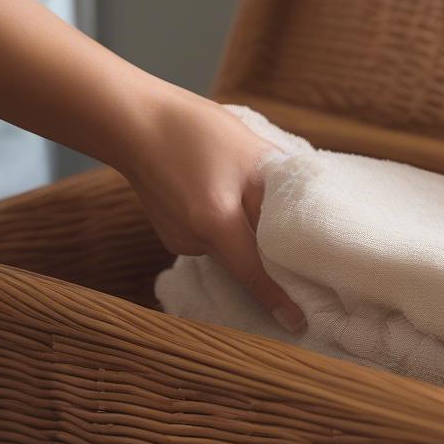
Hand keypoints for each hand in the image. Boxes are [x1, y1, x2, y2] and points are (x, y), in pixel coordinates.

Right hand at [114, 84, 304, 332]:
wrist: (131, 120)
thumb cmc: (193, 129)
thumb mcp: (250, 150)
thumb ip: (281, 183)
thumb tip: (311, 208)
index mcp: (215, 222)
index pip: (253, 272)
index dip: (278, 298)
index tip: (299, 323)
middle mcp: (193, 240)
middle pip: (243, 264)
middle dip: (270, 265)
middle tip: (305, 268)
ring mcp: (178, 239)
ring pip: (228, 250)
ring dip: (248, 240)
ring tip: (263, 216)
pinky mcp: (171, 232)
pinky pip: (211, 240)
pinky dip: (227, 229)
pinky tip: (229, 201)